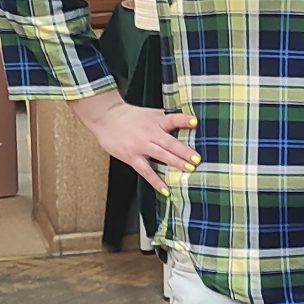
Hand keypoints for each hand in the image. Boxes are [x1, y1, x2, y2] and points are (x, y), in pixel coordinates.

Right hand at [74, 97, 198, 193]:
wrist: (106, 118)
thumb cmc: (131, 117)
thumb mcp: (151, 114)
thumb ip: (166, 119)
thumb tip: (188, 123)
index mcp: (156, 121)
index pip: (172, 119)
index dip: (183, 120)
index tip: (195, 122)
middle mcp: (150, 133)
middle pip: (169, 143)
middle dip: (184, 151)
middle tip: (197, 159)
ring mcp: (141, 146)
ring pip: (161, 156)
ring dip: (175, 163)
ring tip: (188, 170)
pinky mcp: (132, 157)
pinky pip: (146, 171)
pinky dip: (156, 181)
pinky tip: (165, 190)